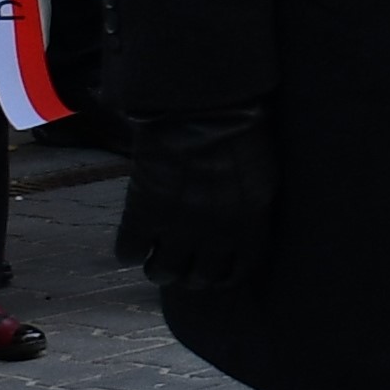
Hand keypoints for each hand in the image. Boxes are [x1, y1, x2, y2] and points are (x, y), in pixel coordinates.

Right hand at [112, 105, 273, 292]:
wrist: (203, 111)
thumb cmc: (240, 133)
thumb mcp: (261, 175)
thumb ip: (251, 205)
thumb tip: (245, 220)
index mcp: (249, 226)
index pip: (239, 269)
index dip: (225, 276)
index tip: (217, 273)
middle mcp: (214, 236)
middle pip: (199, 278)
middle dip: (190, 275)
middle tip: (182, 266)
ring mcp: (177, 228)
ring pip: (163, 272)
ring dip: (158, 270)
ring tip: (154, 261)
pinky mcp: (143, 214)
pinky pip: (129, 250)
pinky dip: (128, 251)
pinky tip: (131, 245)